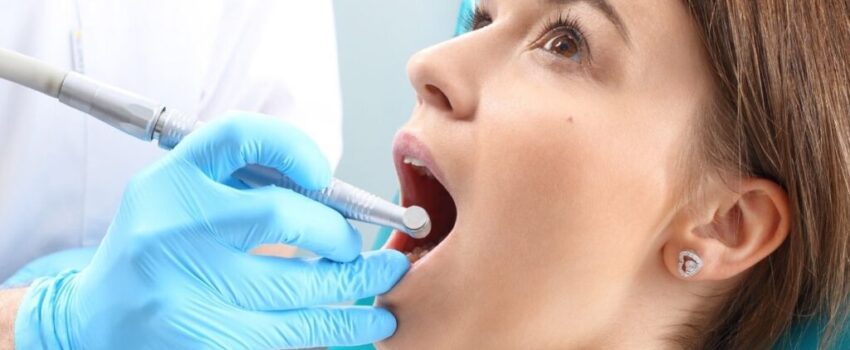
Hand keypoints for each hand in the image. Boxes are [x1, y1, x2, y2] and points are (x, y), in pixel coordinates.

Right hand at [14, 114, 408, 348]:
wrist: (96, 318)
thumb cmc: (158, 247)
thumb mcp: (182, 196)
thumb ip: (243, 183)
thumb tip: (336, 196)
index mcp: (170, 180)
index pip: (238, 137)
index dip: (293, 147)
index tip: (324, 175)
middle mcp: (171, 227)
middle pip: (280, 217)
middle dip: (338, 235)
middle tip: (360, 249)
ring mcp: (181, 288)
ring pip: (295, 289)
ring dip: (355, 287)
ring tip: (387, 284)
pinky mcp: (199, 337)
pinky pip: (286, 334)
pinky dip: (336, 327)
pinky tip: (364, 325)